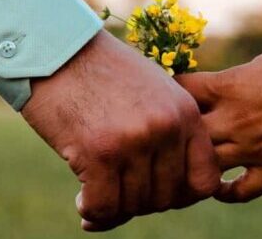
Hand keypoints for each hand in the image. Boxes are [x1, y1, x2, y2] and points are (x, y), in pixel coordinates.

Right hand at [21, 30, 219, 230]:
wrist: (56, 50)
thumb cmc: (101, 73)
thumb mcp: (152, 92)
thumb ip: (169, 133)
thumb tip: (172, 191)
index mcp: (186, 112)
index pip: (205, 180)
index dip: (183, 196)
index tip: (158, 194)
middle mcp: (166, 127)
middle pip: (168, 197)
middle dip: (142, 203)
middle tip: (119, 195)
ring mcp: (135, 140)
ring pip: (134, 204)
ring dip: (113, 208)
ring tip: (95, 196)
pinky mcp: (99, 151)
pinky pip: (103, 206)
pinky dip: (92, 212)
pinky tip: (81, 201)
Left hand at [177, 42, 261, 202]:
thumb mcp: (260, 63)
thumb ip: (231, 81)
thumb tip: (212, 90)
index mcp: (230, 87)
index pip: (180, 90)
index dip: (170, 92)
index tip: (169, 95)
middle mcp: (236, 119)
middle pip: (184, 133)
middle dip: (173, 133)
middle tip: (170, 136)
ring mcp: (255, 147)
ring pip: (205, 166)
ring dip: (194, 166)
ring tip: (188, 165)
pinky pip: (241, 192)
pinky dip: (225, 193)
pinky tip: (219, 188)